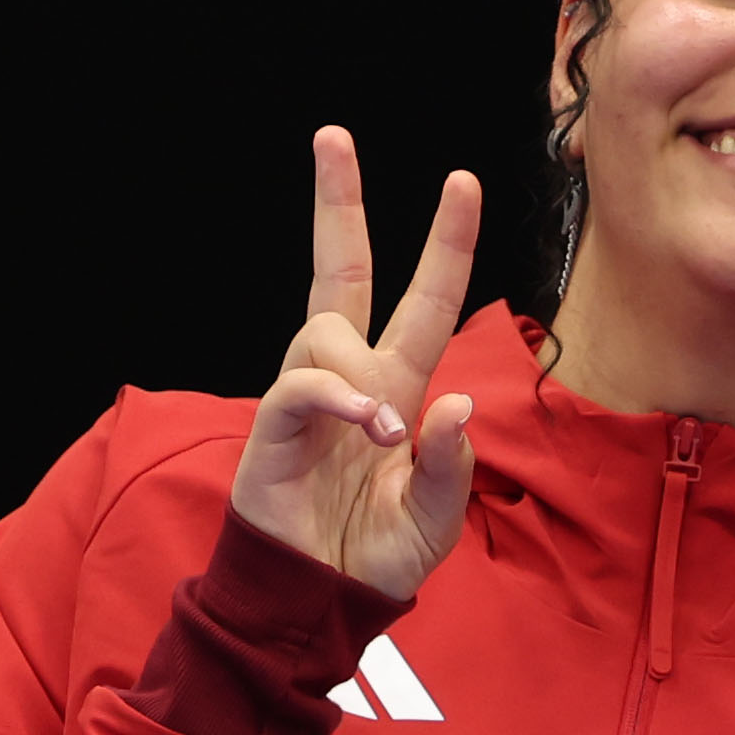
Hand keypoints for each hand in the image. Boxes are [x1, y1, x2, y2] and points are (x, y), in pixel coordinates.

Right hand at [231, 129, 482, 602]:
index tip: (460, 181)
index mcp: (399, 386)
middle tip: (333, 136)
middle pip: (340, 270)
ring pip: (324, 331)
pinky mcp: (273, 427)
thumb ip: (452, 464)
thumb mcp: (438, 516)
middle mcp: (352, 378)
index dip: (444, 243)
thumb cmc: (377, 556)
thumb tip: (457, 403)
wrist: (320, 599)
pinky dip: (338, 398)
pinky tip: (370, 426)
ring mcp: (309, 397)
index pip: (424, 298)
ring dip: (361, 372)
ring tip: (387, 434)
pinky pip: (303, 384)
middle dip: (337, 203)